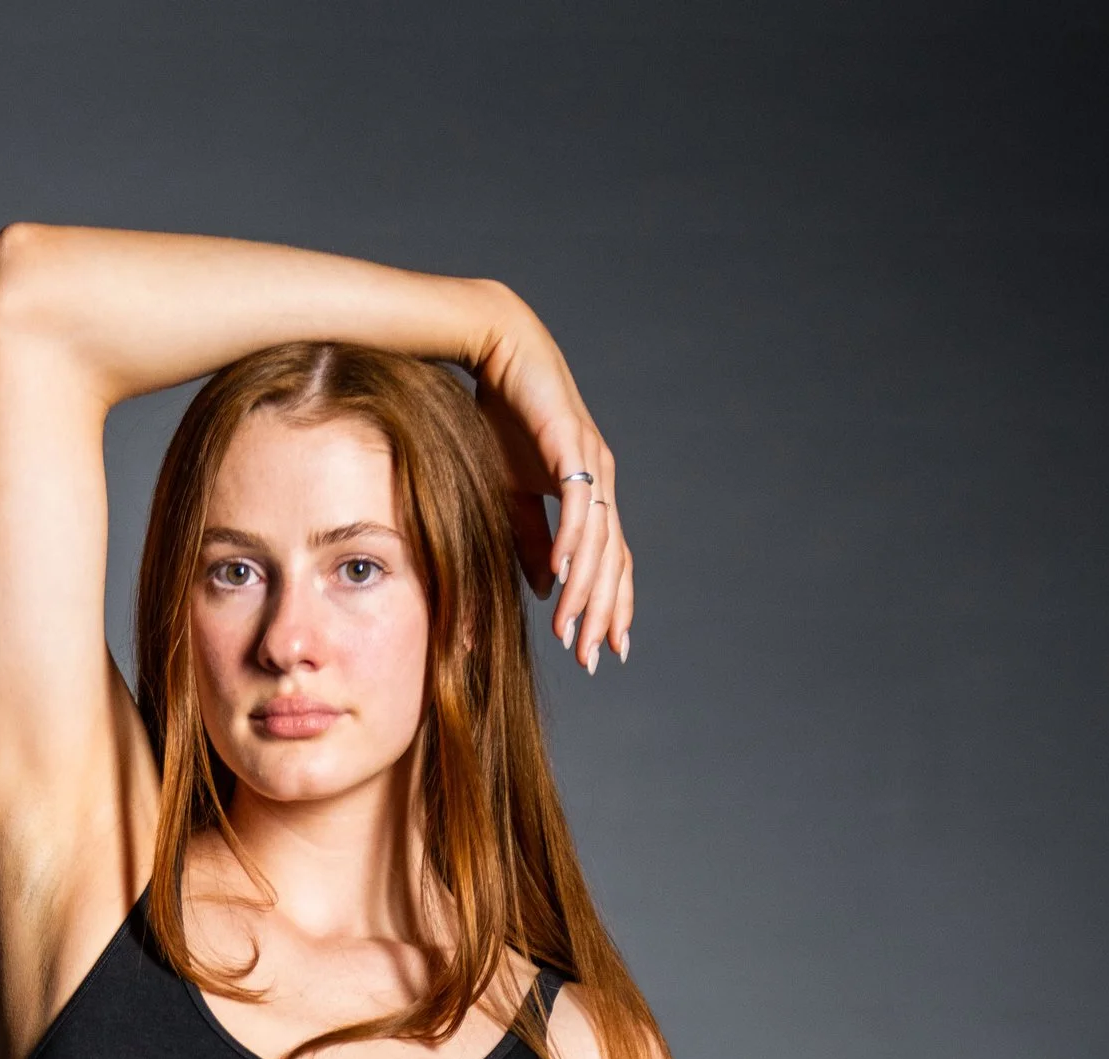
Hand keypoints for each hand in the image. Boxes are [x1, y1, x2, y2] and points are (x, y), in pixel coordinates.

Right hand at [469, 293, 633, 673]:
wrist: (497, 348)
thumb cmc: (504, 416)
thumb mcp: (512, 493)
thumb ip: (532, 539)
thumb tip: (551, 587)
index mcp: (592, 494)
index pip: (610, 561)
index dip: (611, 606)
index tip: (607, 649)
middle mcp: (601, 480)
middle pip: (612, 561)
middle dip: (604, 614)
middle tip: (593, 660)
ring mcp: (590, 460)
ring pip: (597, 541)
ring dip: (585, 591)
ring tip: (574, 632)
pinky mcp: (570, 442)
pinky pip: (576, 502)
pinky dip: (571, 541)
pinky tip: (564, 575)